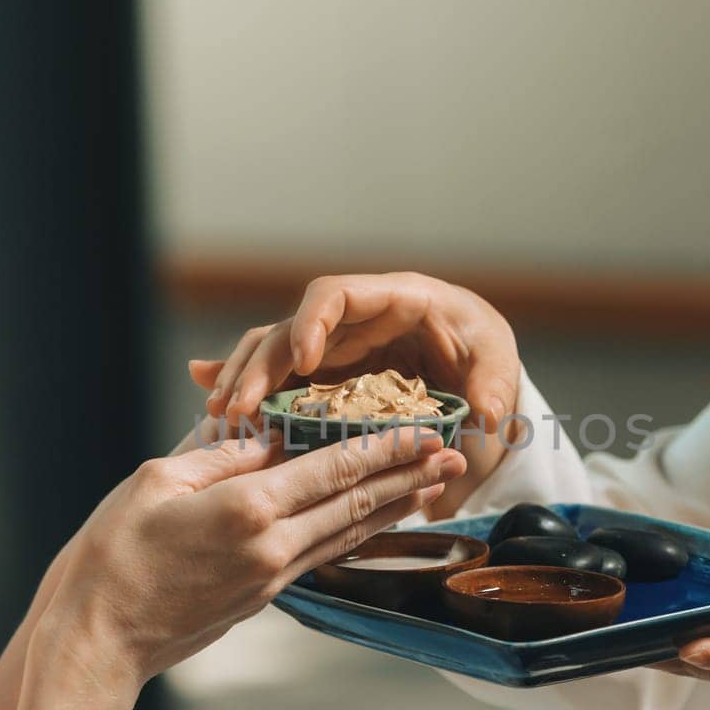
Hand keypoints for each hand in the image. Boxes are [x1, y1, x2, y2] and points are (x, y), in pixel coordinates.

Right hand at [33, 427, 466, 696]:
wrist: (99, 642)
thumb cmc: (113, 556)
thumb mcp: (156, 482)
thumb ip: (218, 455)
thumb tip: (264, 439)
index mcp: (247, 508)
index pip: (331, 469)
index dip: (382, 448)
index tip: (423, 431)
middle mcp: (272, 546)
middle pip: (355, 503)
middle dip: (408, 477)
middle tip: (454, 456)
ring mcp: (271, 577)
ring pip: (347, 534)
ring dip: (393, 508)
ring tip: (433, 487)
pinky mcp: (263, 598)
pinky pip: (321, 555)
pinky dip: (355, 533)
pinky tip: (373, 523)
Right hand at [189, 272, 520, 435]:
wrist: (476, 366)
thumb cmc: (484, 351)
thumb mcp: (499, 364)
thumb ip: (494, 386)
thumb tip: (488, 415)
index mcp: (394, 300)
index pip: (337, 294)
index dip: (312, 322)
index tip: (303, 361)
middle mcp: (353, 319)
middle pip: (290, 328)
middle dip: (260, 365)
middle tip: (239, 406)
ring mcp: (334, 346)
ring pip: (273, 351)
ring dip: (244, 379)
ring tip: (220, 413)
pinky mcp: (325, 375)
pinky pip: (278, 374)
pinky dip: (247, 384)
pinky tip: (211, 399)